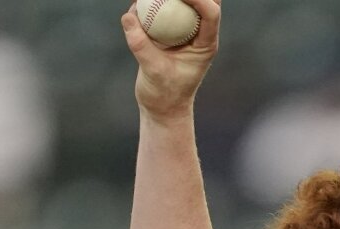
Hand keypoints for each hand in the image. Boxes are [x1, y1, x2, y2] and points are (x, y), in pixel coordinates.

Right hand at [120, 0, 221, 120]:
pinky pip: (162, 11)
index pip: (210, 14)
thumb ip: (141, 44)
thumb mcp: (153, 70)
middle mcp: (198, 34)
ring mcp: (183, 32)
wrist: (161, 107)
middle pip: (204, 3)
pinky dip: (151, 4)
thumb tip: (129, 16)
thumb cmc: (164, 94)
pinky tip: (137, 2)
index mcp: (205, 44)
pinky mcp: (167, 33)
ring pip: (183, 4)